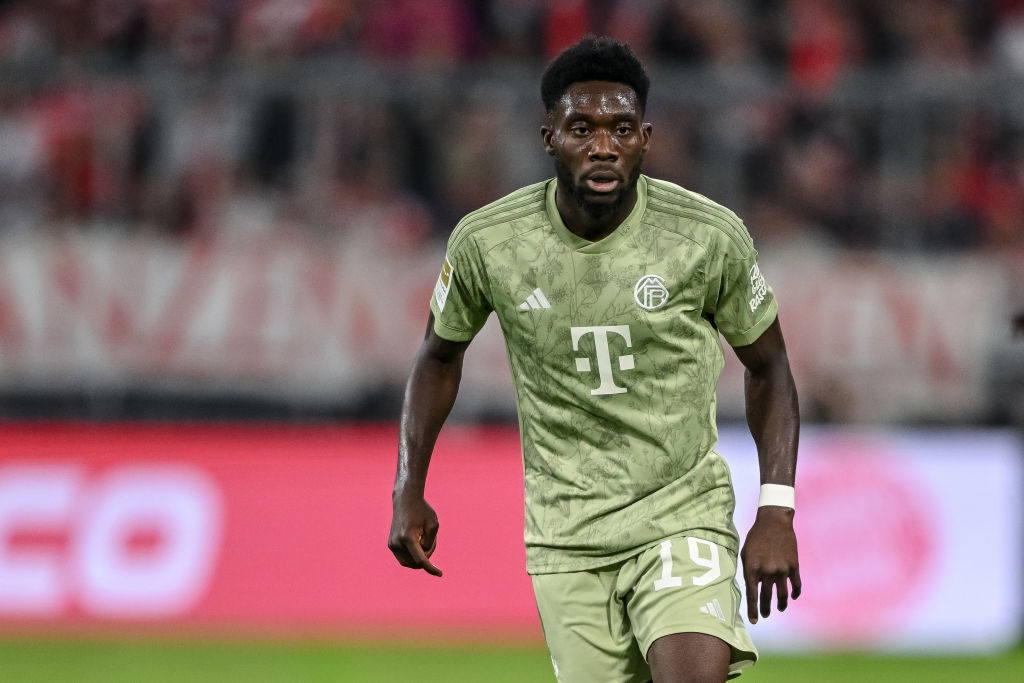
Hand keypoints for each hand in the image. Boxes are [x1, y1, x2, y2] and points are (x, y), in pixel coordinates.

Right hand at [388, 492, 442, 576]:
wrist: (405, 500)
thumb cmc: (422, 511)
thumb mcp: (433, 524)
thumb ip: (430, 543)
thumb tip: (422, 558)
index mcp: (408, 538)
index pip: (421, 560)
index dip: (431, 569)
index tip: (440, 573)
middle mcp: (397, 543)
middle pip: (416, 562)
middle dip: (427, 555)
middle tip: (431, 538)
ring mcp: (392, 545)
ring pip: (410, 562)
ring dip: (420, 556)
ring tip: (424, 538)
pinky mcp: (391, 545)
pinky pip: (405, 558)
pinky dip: (413, 555)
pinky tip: (418, 541)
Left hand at [740, 506, 799, 623]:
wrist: (774, 521)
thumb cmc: (756, 536)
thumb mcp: (746, 553)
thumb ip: (749, 571)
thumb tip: (753, 588)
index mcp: (752, 568)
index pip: (752, 595)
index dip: (753, 609)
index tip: (754, 620)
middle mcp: (767, 571)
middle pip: (767, 597)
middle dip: (765, 609)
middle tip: (764, 615)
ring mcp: (782, 569)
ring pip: (783, 595)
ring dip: (780, 604)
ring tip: (779, 608)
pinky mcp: (793, 566)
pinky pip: (796, 585)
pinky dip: (795, 593)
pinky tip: (793, 597)